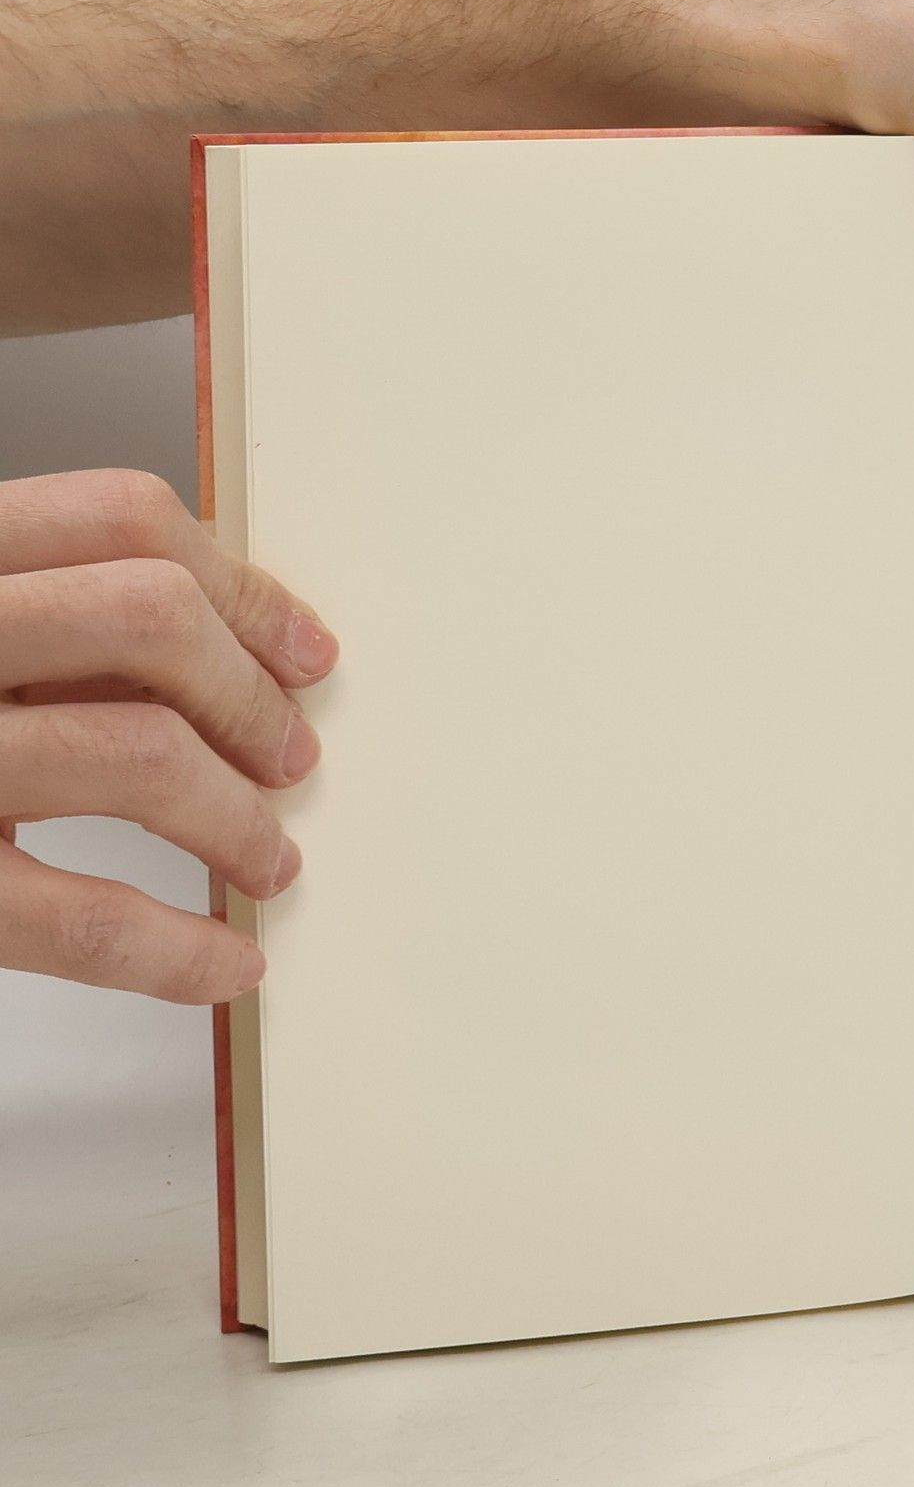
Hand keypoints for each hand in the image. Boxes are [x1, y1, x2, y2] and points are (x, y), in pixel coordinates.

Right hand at [0, 470, 334, 1002]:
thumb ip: (35, 620)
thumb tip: (223, 648)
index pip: (120, 520)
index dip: (243, 588)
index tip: (305, 652)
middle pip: (148, 615)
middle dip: (249, 695)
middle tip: (291, 758)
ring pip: (135, 752)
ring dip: (235, 818)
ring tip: (266, 858)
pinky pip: (72, 916)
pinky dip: (173, 950)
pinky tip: (219, 965)